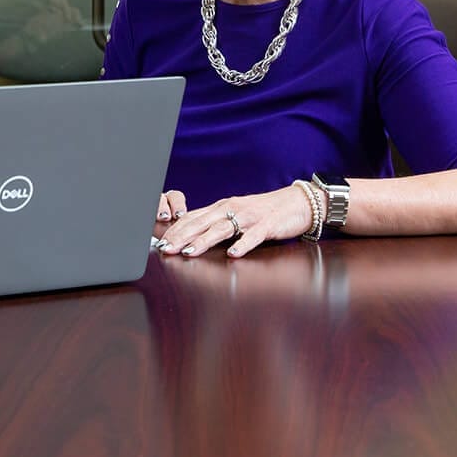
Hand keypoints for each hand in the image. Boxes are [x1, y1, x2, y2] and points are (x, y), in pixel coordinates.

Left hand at [155, 186, 313, 258]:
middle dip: (181, 236)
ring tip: (189, 252)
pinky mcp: (267, 225)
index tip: (160, 241)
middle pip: (202, 222)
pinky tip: (233, 254)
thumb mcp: (235, 214)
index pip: (192, 217)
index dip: (175, 229)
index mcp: (222, 207)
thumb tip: (192, 235)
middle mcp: (232, 209)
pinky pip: (253, 236)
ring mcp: (249, 217)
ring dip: (204, 241)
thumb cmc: (263, 211)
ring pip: (222, 229)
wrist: (296, 202)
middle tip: (166, 248)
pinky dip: (242, 244)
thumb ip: (216, 222)